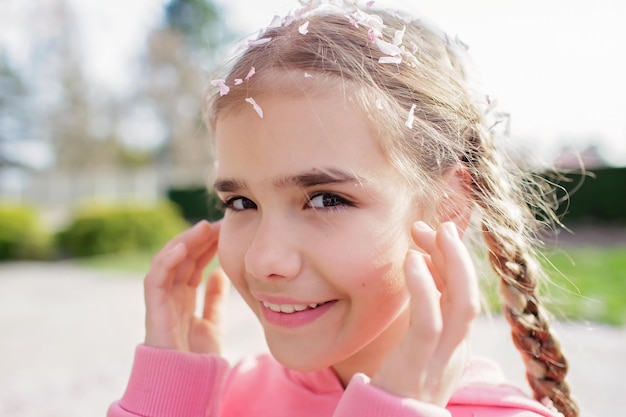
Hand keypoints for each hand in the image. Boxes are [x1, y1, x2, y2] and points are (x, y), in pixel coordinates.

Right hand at [143, 220, 228, 353]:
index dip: (206, 245)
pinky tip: (182, 246)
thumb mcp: (213, 321)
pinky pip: (155, 278)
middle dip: (198, 239)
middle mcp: (170, 294)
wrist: (187, 382)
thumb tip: (219, 273)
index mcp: (183, 297)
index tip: (223, 231)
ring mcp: (161, 299)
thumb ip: (215, 298)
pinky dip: (166, 260)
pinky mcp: (154, 307)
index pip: (193, 263)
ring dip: (185, 242)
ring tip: (202, 228)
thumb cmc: (198, 357)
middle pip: (182, 258)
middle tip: (216, 224)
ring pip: (168, 261)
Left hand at [371, 221, 479, 405]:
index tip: (435, 236)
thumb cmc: (395, 389)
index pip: (461, 297)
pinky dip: (425, 288)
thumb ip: (420, 319)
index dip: (452, 263)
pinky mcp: (419, 365)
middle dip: (457, 257)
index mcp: (456, 348)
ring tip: (432, 232)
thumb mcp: (415, 351)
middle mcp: (457, 352)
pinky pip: (428, 322)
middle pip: (469, 295)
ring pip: (461, 305)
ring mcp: (442, 361)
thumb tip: (416, 278)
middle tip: (439, 226)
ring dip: (451, 263)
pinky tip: (413, 260)